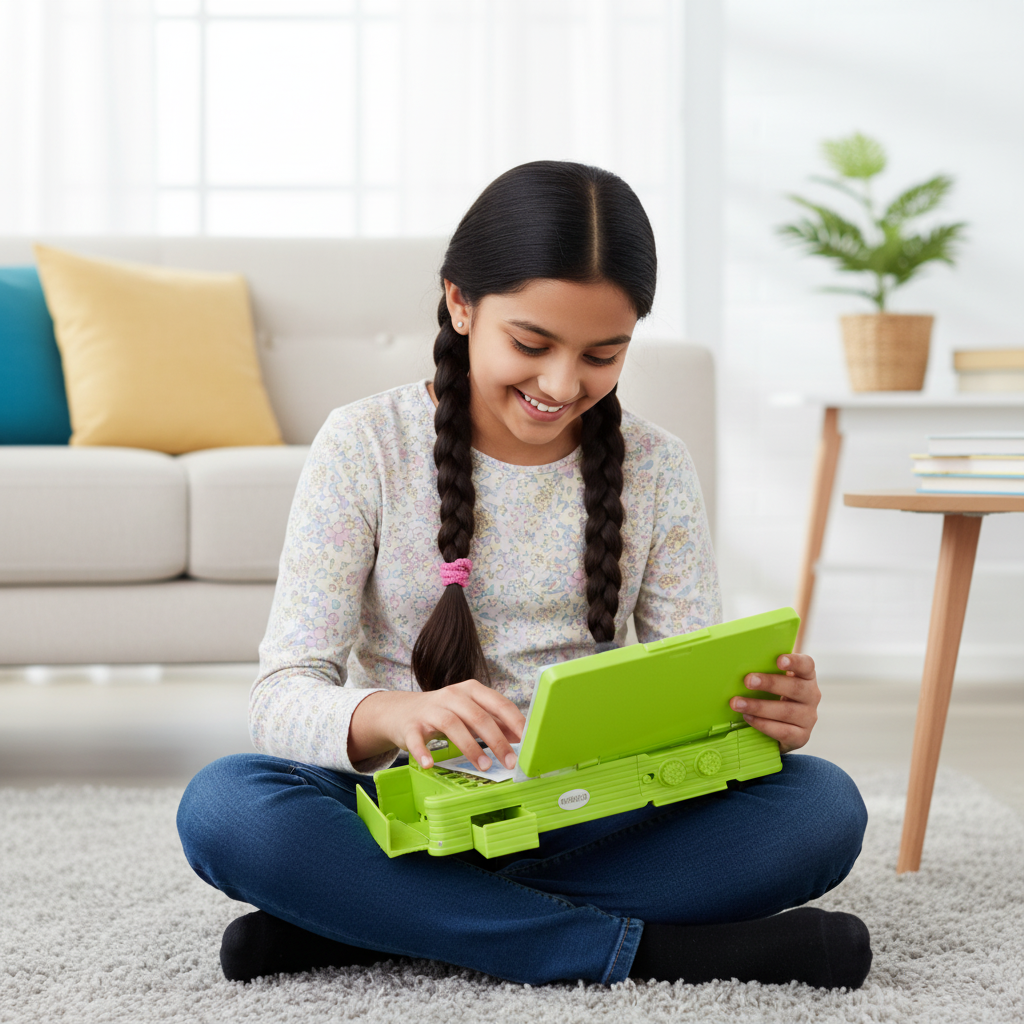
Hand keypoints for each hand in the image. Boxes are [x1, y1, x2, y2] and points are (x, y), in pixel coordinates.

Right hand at [348, 680, 525, 771]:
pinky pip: (416, 739)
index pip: (498, 703)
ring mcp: (430, 710)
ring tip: (485, 766)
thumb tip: (522, 735)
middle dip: (497, 740)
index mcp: (471, 690)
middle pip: (478, 716)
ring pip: (452, 725)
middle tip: (510, 762)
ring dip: (470, 747)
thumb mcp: (470, 711)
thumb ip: (494, 721)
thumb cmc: (444, 712)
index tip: (528, 740)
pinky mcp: (411, 726)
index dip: (514, 721)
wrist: (402, 711)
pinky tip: (430, 764)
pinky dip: (423, 752)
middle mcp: (452, 695)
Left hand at [729, 653, 819, 753]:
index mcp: (806, 677)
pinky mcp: (802, 737)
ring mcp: (808, 717)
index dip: (795, 662)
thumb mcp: (772, 682)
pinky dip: (763, 724)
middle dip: (770, 684)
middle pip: (795, 688)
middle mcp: (812, 696)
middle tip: (748, 681)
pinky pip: (783, 731)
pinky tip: (748, 718)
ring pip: (786, 711)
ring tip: (737, 703)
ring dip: (759, 707)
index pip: (807, 665)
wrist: (780, 728)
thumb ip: (764, 671)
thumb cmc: (773, 696)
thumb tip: (737, 663)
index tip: (779, 660)